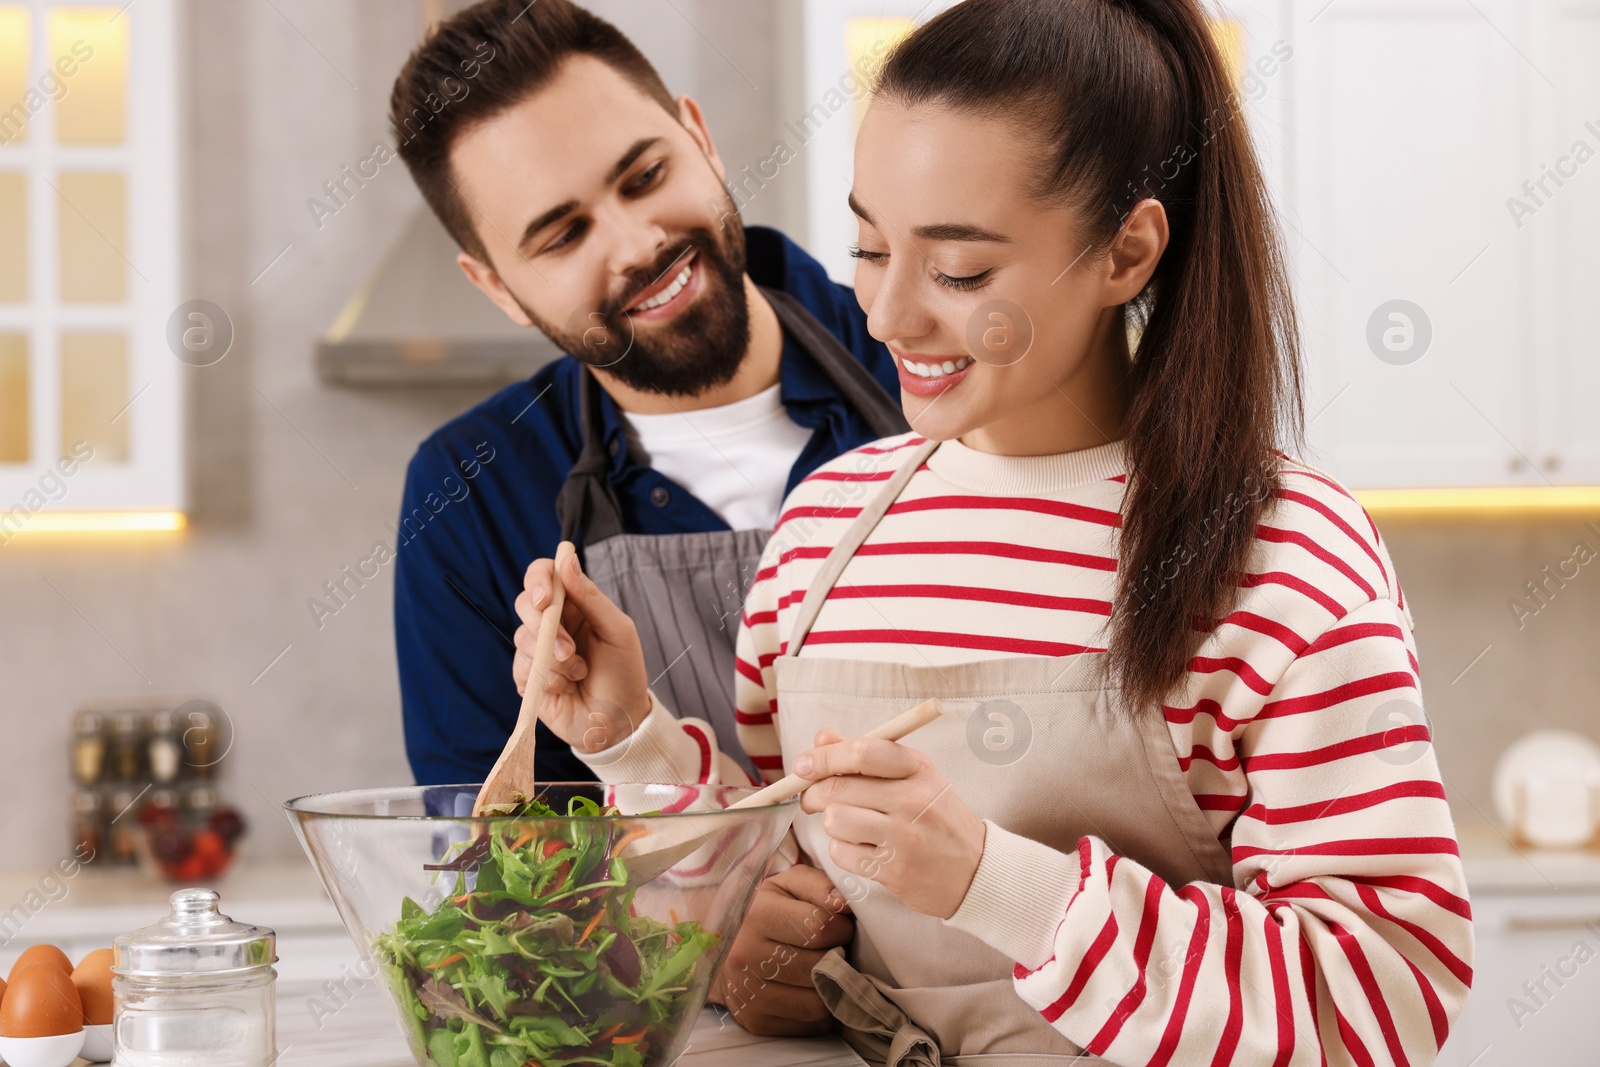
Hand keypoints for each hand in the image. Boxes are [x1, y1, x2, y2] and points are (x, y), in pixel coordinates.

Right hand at [512, 550, 649, 753]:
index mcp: (575, 604)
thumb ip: (590, 595)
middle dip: (543, 625)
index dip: (537, 580)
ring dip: (553, 660)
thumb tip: (565, 558)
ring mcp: (537, 649)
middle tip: (568, 650)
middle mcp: (553, 622)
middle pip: (525, 603)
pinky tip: (567, 687)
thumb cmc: (624, 673)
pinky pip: (521, 667)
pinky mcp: (527, 677)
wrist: (618, 723)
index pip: (543, 575)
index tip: (544, 599)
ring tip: (579, 673)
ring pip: (523, 638)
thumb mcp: (617, 631)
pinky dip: (547, 679)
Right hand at [708, 863, 853, 1036]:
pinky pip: (810, 1023)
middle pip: (819, 967)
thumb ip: (820, 886)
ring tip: (822, 970)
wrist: (721, 949)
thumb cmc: (765, 911)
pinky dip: (818, 1009)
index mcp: (756, 915)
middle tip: (833, 949)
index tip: (840, 927)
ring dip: (830, 987)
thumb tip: (846, 903)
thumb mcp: (788, 886)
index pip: (818, 927)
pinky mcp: (757, 1021)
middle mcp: (746, 956)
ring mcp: (749, 994)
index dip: (841, 928)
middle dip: (838, 958)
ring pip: (818, 1002)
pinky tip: (807, 990)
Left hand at [796, 726, 986, 920]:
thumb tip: (821, 737)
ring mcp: (905, 837)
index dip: (823, 757)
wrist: (975, 870)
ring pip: (834, 820)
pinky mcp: (895, 871)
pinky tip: (860, 847)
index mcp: (918, 768)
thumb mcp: (913, 777)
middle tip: (813, 798)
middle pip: (837, 787)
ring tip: (846, 824)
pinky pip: (842, 853)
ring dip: (830, 823)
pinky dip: (841, 850)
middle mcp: (914, 799)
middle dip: (812, 793)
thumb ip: (866, 755)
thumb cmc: (936, 817)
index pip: (861, 751)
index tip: (803, 765)